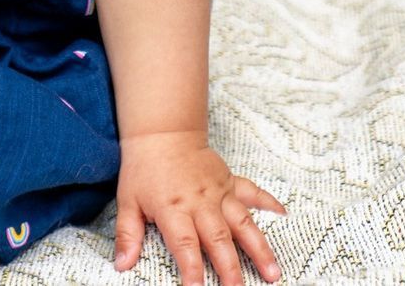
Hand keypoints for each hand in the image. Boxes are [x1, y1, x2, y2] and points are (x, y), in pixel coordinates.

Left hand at [113, 130, 286, 285]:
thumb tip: (121, 265)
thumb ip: (127, 234)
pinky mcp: (230, 181)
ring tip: (272, 273)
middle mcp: (199, 202)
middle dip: (230, 268)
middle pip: (218, 239)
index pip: (184, 244)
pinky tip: (283, 215)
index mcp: (173, 209)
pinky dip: (268, 202)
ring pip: (242, 222)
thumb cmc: (142, 169)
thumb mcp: (127, 201)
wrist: (160, 133)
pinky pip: (252, 192)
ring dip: (258, 248)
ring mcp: (219, 192)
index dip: (191, 268)